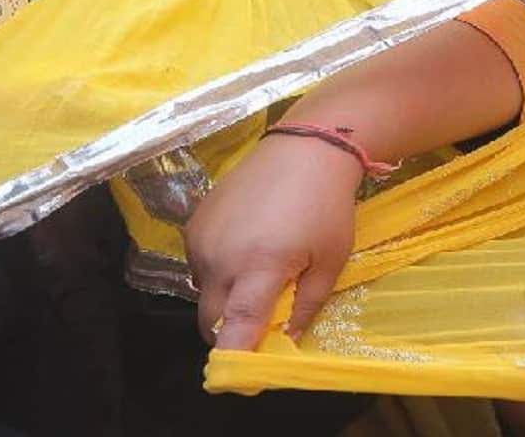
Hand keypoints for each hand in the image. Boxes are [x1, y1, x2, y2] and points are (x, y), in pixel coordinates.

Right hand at [185, 132, 363, 350]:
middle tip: (261, 325)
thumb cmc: (328, 205)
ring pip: (202, 292)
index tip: (240, 377)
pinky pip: (199, 264)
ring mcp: (202, 238)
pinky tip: (248, 249)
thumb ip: (307, 305)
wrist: (307, 147)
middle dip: (231, 331)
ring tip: (261, 274)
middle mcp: (221, 256)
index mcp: (259, 266)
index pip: (236, 326)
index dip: (235, 356)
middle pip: (211, 318)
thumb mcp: (331, 259)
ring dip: (225, 298)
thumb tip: (287, 340)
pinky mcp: (193, 223)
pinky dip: (218, 271)